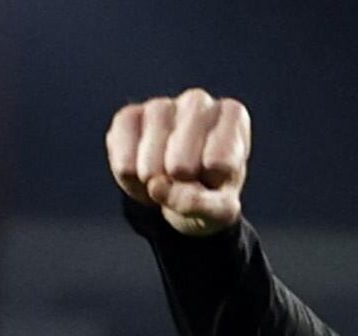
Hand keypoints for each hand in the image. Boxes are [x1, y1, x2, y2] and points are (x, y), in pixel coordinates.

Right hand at [106, 88, 250, 236]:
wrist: (181, 192)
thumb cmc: (210, 192)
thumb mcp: (220, 210)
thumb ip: (201, 205)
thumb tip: (157, 186)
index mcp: (233, 116)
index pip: (221, 160)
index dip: (212, 181)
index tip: (215, 179)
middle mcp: (198, 102)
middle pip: (181, 156)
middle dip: (181, 182)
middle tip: (186, 182)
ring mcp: (161, 105)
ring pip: (151, 156)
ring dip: (154, 180)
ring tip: (164, 184)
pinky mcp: (128, 116)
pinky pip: (124, 155)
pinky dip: (131, 178)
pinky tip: (142, 178)